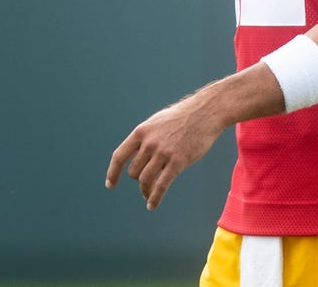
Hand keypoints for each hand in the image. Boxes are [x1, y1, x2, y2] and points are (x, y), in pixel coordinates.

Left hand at [105, 94, 223, 209]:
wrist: (206, 112)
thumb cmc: (183, 116)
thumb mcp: (158, 122)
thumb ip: (146, 138)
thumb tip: (136, 156)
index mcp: (141, 132)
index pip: (119, 156)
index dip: (113, 173)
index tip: (110, 185)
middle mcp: (149, 143)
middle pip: (134, 172)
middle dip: (138, 180)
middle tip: (145, 184)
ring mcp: (163, 153)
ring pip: (145, 180)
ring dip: (145, 191)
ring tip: (148, 196)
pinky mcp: (178, 162)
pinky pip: (161, 185)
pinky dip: (154, 198)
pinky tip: (152, 205)